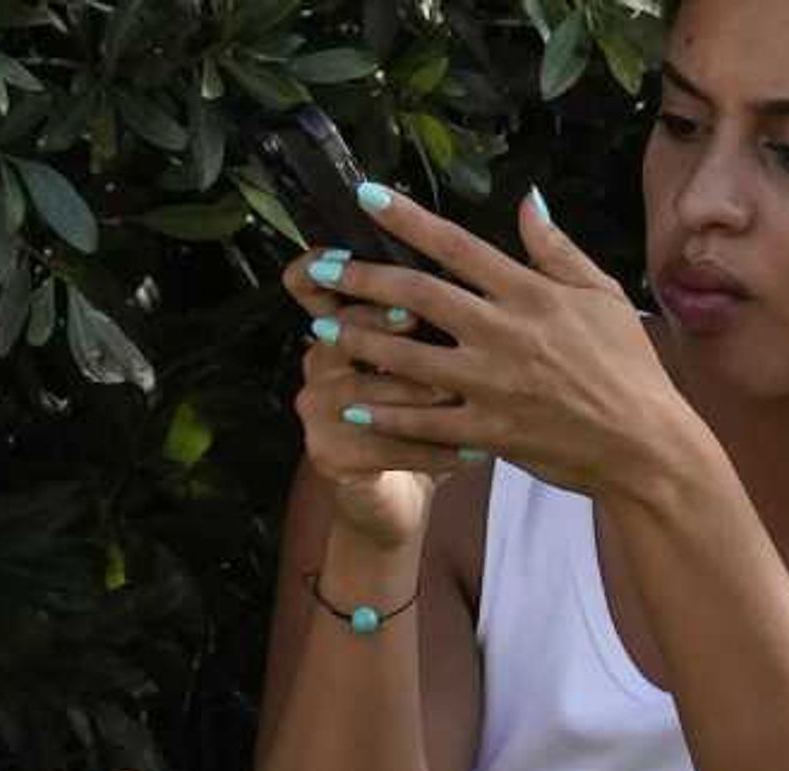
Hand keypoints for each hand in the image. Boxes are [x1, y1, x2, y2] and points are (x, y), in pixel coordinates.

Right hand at [284, 251, 452, 552]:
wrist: (396, 497)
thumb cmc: (421, 417)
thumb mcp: (428, 357)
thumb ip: (442, 307)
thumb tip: (476, 254)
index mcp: (338, 327)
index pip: (312, 283)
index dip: (329, 271)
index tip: (366, 262)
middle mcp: (319, 363)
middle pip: (341, 333)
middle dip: (384, 328)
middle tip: (422, 324)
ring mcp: (317, 410)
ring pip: (365, 392)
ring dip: (417, 395)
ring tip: (461, 395)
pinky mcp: (328, 453)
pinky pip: (383, 446)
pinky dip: (432, 450)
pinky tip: (472, 451)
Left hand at [304, 187, 711, 502]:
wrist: (645, 445)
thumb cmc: (628, 368)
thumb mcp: (602, 295)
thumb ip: (556, 249)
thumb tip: (527, 200)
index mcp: (530, 292)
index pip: (456, 245)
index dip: (407, 219)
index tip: (367, 197)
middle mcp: (504, 332)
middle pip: (417, 295)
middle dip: (361, 277)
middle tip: (318, 268)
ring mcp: (493, 385)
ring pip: (409, 358)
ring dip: (360, 340)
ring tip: (321, 329)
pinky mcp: (489, 432)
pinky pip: (425, 421)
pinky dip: (386, 413)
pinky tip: (352, 401)